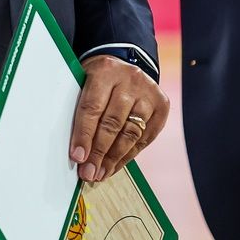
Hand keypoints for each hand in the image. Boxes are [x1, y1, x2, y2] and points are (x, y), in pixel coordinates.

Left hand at [69, 54, 168, 182]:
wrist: (125, 66)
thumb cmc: (98, 80)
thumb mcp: (85, 82)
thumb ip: (81, 110)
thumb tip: (77, 151)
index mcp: (105, 71)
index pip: (92, 107)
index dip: (84, 135)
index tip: (77, 157)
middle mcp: (130, 80)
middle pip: (113, 123)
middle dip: (99, 152)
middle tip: (88, 173)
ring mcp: (148, 93)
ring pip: (130, 133)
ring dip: (114, 158)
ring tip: (100, 174)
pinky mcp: (162, 106)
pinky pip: (144, 138)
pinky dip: (128, 155)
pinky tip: (115, 166)